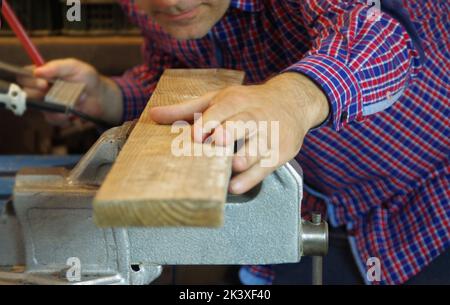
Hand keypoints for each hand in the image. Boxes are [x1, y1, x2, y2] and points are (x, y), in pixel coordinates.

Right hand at [16, 58, 122, 125]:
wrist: (100, 97)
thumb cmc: (87, 78)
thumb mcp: (75, 67)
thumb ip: (57, 66)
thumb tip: (38, 71)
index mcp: (43, 74)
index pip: (24, 75)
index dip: (29, 80)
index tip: (43, 83)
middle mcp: (41, 89)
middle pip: (26, 93)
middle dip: (38, 95)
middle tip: (53, 95)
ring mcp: (47, 103)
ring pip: (39, 108)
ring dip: (56, 107)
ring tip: (73, 104)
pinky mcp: (55, 115)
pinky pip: (52, 119)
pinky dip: (63, 117)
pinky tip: (73, 113)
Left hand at [150, 72, 328, 193]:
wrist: (293, 102)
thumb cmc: (248, 102)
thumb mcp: (220, 99)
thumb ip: (187, 110)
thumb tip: (153, 115)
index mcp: (236, 101)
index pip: (221, 111)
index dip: (207, 124)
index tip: (195, 137)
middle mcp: (254, 117)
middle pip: (241, 126)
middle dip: (228, 136)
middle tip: (217, 144)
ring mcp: (269, 136)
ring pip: (254, 151)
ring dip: (239, 162)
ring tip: (224, 172)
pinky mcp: (280, 153)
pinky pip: (264, 169)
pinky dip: (249, 180)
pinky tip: (233, 187)